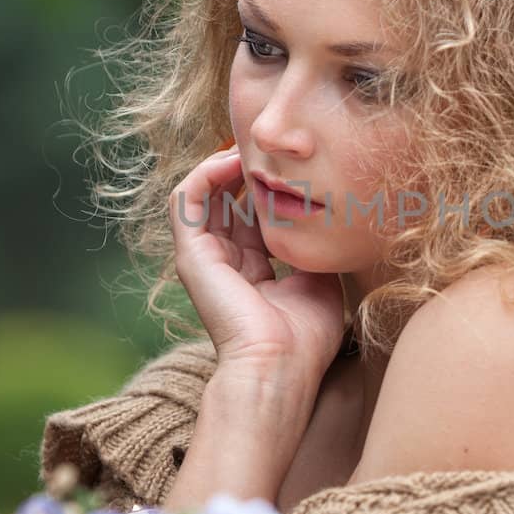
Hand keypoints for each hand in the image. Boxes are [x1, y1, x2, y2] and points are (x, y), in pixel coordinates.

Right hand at [169, 146, 345, 387]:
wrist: (281, 367)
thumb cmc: (306, 337)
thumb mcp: (318, 278)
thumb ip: (313, 246)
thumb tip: (326, 214)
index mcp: (253, 270)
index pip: (251, 215)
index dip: (268, 186)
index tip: (292, 164)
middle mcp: (225, 261)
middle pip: (227, 199)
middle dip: (246, 169)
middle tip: (270, 146)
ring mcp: (204, 258)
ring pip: (203, 194)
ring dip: (223, 165)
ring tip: (249, 147)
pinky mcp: (191, 255)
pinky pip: (187, 200)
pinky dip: (206, 174)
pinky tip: (232, 160)